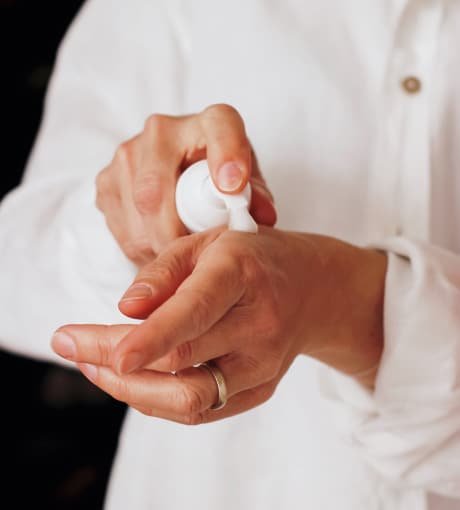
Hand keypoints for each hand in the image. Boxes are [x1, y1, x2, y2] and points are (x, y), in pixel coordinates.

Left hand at [52, 227, 386, 423]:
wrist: (313, 289)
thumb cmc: (254, 258)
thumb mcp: (207, 242)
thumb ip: (163, 273)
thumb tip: (125, 309)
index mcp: (241, 274)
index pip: (194, 312)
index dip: (150, 339)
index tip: (109, 355)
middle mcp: (258, 325)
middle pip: (181, 363)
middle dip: (114, 362)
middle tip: (71, 343)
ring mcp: (263, 364)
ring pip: (189, 399)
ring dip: (130, 389)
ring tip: (93, 363)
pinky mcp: (260, 389)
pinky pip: (201, 409)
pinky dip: (157, 398)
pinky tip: (132, 377)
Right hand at [96, 104, 276, 265]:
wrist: (180, 171)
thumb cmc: (220, 179)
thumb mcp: (247, 185)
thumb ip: (257, 198)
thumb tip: (262, 216)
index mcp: (210, 122)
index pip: (220, 128)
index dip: (227, 156)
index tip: (233, 186)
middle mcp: (162, 130)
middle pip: (157, 189)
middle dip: (175, 234)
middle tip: (193, 259)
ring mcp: (128, 153)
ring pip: (137, 212)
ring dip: (158, 245)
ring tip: (180, 258)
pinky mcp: (106, 180)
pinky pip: (120, 225)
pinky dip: (142, 247)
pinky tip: (161, 249)